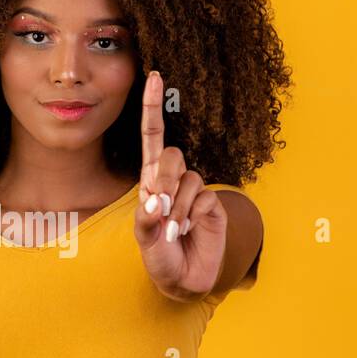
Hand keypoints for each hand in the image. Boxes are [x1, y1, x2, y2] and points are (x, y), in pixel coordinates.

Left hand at [133, 71, 228, 300]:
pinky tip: (189, 230)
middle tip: (160, 210)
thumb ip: (146, 219)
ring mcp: (194, 191)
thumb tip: (156, 200)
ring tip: (174, 230)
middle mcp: (172, 180)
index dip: (153, 108)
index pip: (152, 138)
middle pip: (171, 156)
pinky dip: (192, 215)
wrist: (184, 280)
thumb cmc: (158, 257)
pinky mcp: (212, 204)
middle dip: (164, 180)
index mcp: (151, 182)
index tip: (155, 78)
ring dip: (178, 207)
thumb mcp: (143, 239)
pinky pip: (203, 196)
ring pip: (188, 178)